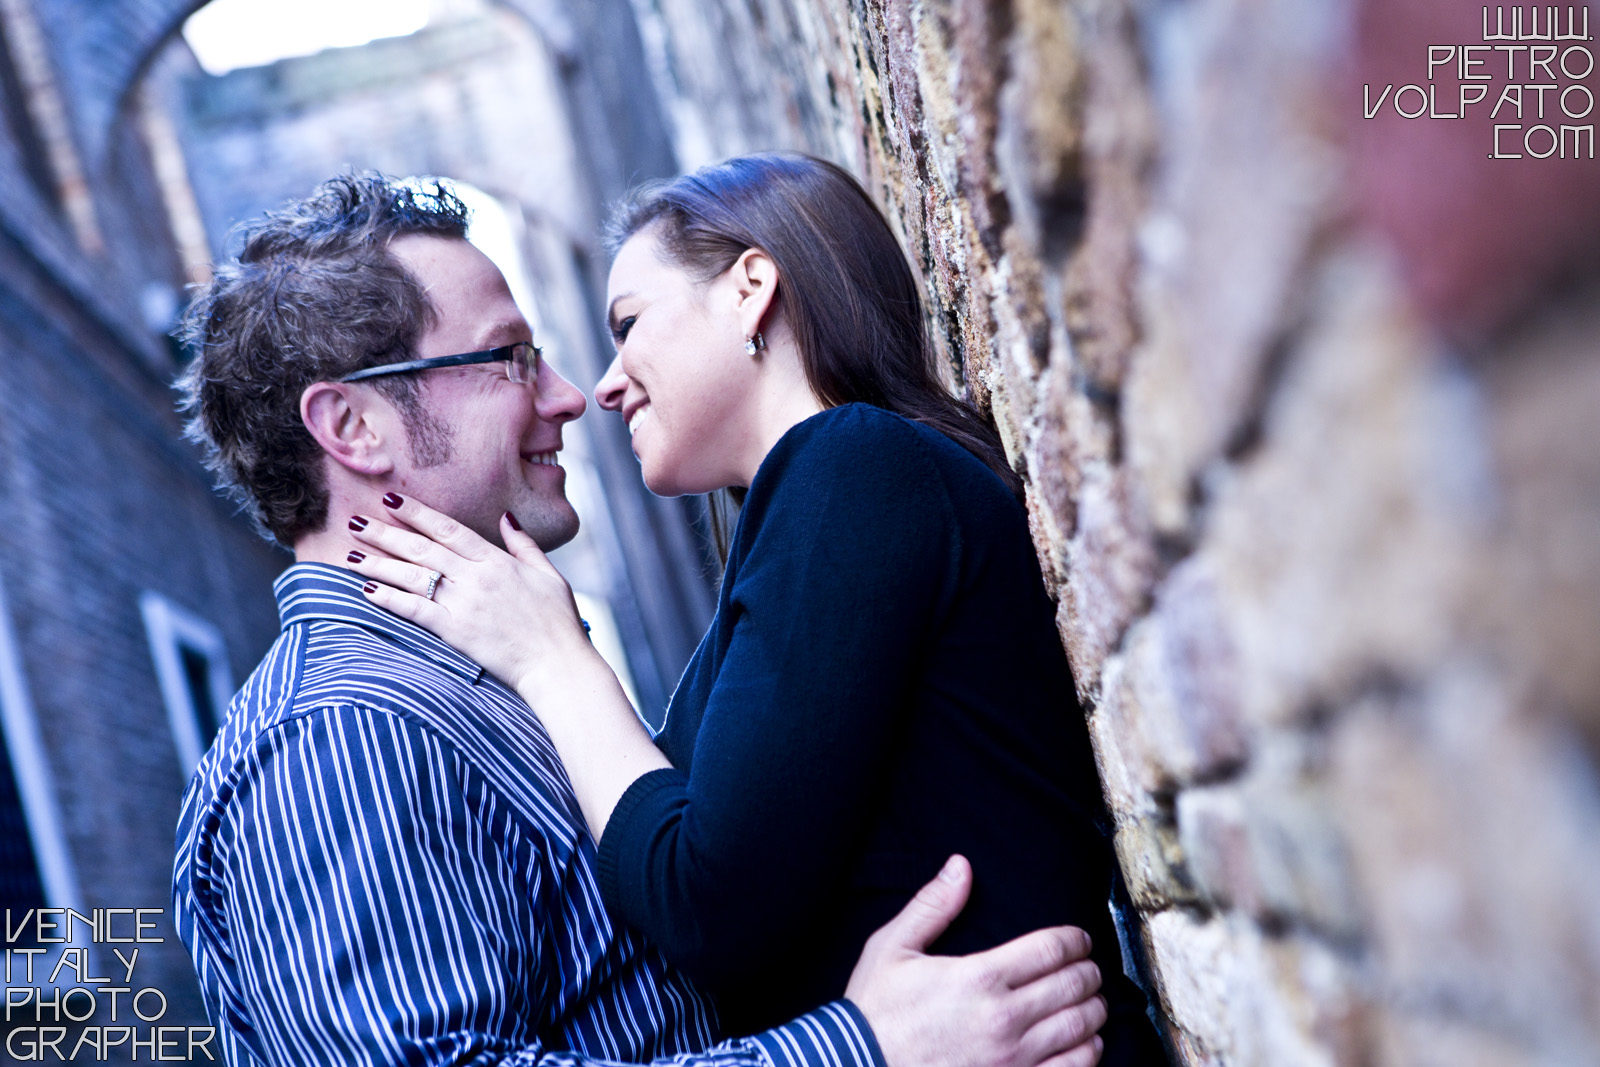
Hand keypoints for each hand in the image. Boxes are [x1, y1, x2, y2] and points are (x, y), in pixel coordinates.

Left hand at [345, 494, 595, 697]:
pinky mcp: (455, 631)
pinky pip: (414, 610)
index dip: (417, 513)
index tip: (391, 500)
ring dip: (378, 563)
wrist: (558, 663)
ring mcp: (464, 603)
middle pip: (421, 549)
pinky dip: (389, 599)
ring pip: (412, 576)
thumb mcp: (549, 574)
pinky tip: (366, 590)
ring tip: (350, 554)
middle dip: (385, 533)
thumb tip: (505, 517)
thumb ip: (523, 545)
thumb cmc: (558, 621)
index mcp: (497, 561)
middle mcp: (476, 577)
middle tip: (355, 520)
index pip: (449, 529)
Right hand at [846, 856, 1105, 1066]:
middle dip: (1089, 971)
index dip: (1075, 939)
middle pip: (1074, 985)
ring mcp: (1013, 1058)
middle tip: (1089, 967)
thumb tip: (960, 866)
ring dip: (1093, 1010)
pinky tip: (1084, 1042)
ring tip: (1091, 1001)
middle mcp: (1003, 1017)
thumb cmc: (876, 1012)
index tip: (1080, 939)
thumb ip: (933, 905)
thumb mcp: (893, 948)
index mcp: (979, 976)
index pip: (1052, 948)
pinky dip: (1088, 1052)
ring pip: (1080, 1028)